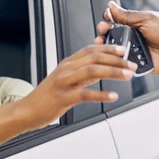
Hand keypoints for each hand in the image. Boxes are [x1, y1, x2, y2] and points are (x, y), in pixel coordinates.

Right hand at [22, 44, 136, 128]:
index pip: (91, 50)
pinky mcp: (64, 97)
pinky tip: (112, 96)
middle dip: (116, 60)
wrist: (27, 110)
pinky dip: (101, 94)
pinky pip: (85, 94)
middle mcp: (66, 69)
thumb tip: (101, 67)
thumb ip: (83, 73)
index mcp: (68, 64)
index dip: (108, 48)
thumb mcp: (65, 79)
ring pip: (92, 71)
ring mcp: (65, 83)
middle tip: (131, 64)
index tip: (123, 49)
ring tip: (127, 75)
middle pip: (94, 58)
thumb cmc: (46, 97)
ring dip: (113, 72)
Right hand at [95, 2, 158, 74]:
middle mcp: (130, 38)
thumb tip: (111, 5)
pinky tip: (111, 57)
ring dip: (106, 47)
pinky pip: (121, 63)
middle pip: (110, 36)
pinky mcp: (134, 64)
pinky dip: (115, 60)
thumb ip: (127, 15)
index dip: (107, 20)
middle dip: (103, 33)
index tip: (105, 18)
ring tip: (102, 44)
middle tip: (103, 31)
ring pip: (113, 50)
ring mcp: (132, 51)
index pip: (114, 22)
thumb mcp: (147, 19)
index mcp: (133, 25)